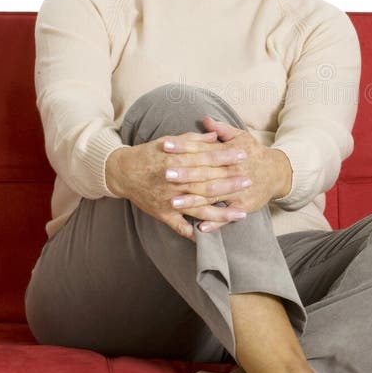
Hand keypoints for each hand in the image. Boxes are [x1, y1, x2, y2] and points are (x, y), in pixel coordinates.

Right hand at [104, 129, 253, 240]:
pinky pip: (180, 226)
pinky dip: (194, 233)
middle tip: (249, 180)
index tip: (243, 154)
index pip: (206, 158)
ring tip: (241, 213)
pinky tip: (210, 236)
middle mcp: (174, 181)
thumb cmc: (149, 154)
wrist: (122, 172)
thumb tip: (216, 136)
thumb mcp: (170, 141)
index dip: (226, 156)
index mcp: (177, 160)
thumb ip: (194, 140)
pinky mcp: (163, 214)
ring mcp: (169, 199)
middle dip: (229, 182)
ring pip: (199, 208)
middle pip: (207, 182)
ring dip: (221, 212)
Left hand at [172, 115, 291, 232]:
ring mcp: (238, 190)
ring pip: (212, 195)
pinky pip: (227, 216)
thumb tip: (205, 119)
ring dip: (193, 200)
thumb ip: (221, 129)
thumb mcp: (240, 137)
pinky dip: (214, 223)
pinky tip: (199, 228)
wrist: (278, 172)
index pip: (202, 148)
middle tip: (164, 174)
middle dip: (185, 174)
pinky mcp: (243, 205)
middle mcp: (232, 171)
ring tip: (173, 202)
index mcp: (228, 153)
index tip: (165, 146)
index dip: (183, 147)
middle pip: (205, 172)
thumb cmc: (255, 153)